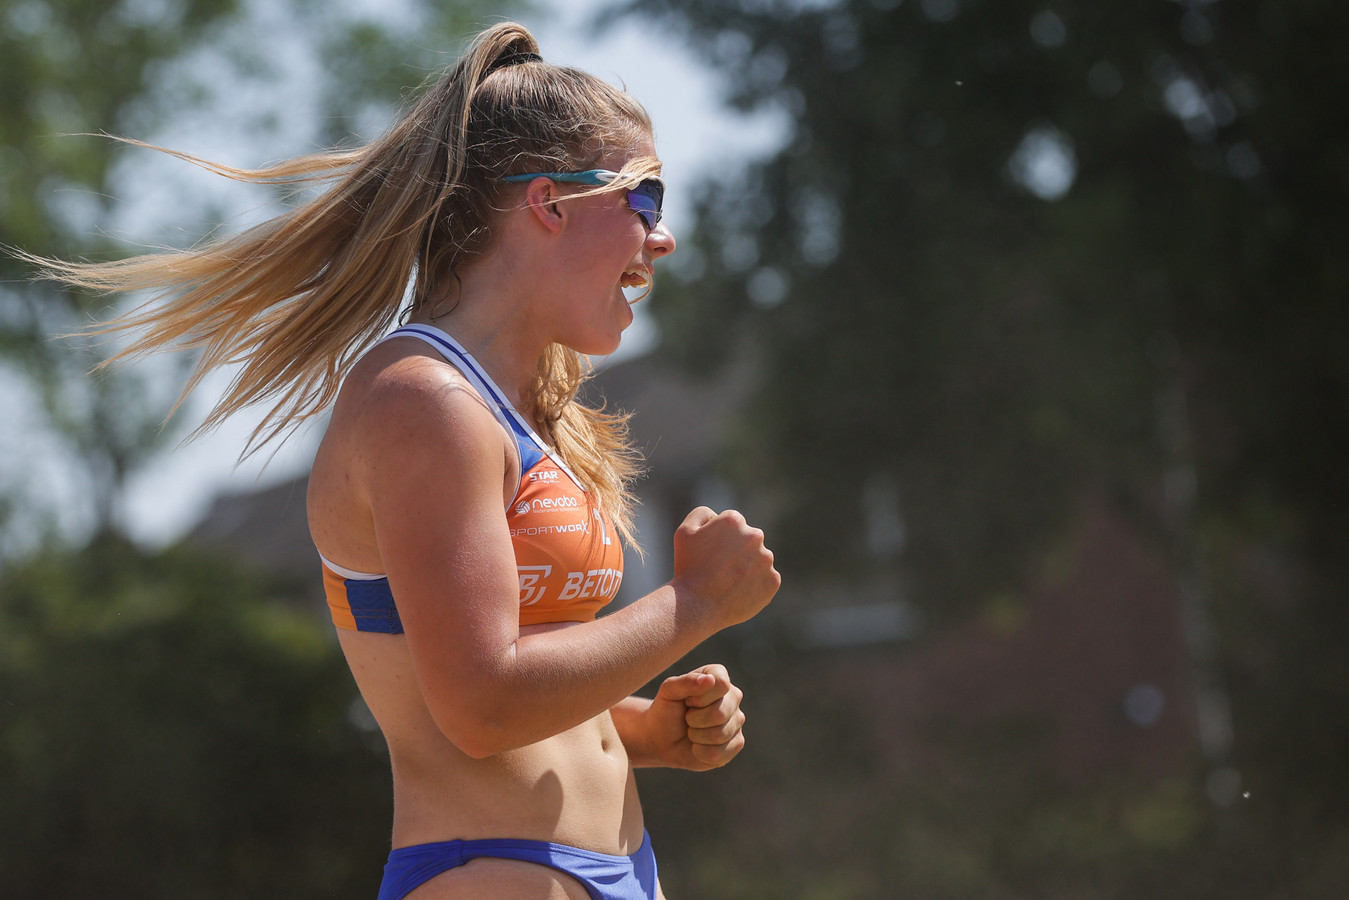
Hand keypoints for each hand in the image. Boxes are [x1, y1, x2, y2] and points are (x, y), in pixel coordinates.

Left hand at [623, 664, 746, 770]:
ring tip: (691, 731)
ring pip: (720, 735)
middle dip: (694, 720)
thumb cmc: (666, 710)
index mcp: (718, 676)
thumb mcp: (668, 692)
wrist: (661, 738)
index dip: (699, 698)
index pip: (721, 684)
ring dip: (696, 736)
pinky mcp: (737, 743)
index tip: (687, 701)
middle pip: (720, 713)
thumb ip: (686, 682)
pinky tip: (697, 746)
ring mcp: (737, 720)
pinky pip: (720, 754)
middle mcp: (733, 696)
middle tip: (687, 718)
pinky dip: (700, 752)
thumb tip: (709, 680)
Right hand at [671, 507, 779, 631]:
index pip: (731, 525)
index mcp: (734, 521)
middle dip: (736, 551)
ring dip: (746, 567)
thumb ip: (702, 514)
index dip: (718, 539)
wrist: (696, 606)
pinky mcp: (773, 581)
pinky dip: (754, 585)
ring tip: (727, 583)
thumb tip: (718, 516)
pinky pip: (765, 580)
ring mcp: (766, 560)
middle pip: (747, 540)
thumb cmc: (687, 568)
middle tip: (718, 569)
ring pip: (758, 560)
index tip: (709, 554)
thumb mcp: (684, 532)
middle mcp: (755, 536)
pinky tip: (737, 592)